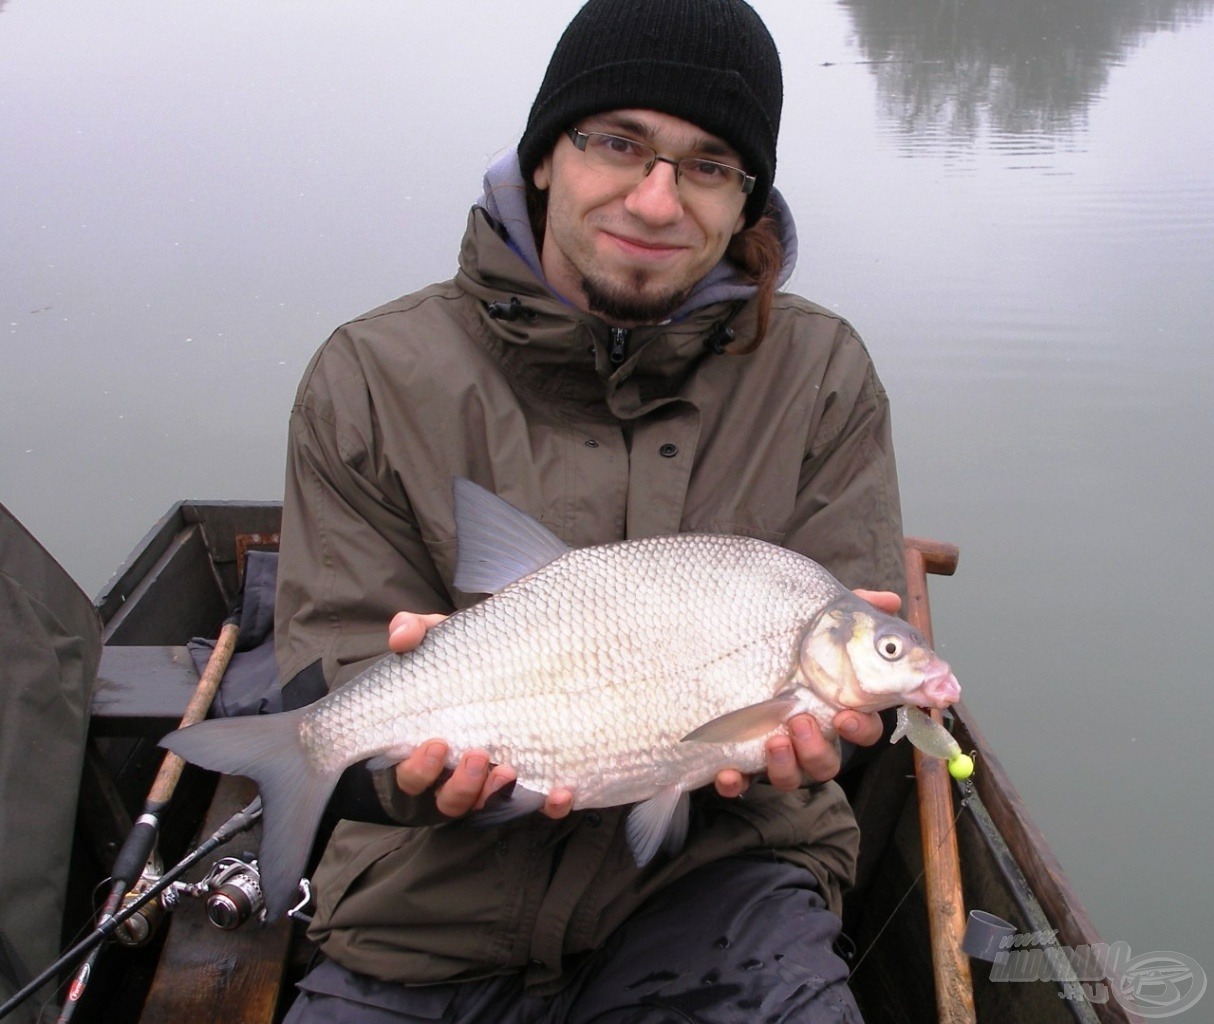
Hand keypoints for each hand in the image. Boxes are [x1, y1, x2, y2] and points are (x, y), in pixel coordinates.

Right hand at [386, 611, 573, 819]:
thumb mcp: (441, 642)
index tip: (436, 743)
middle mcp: (459, 772)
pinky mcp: (535, 782)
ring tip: (508, 769)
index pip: (413, 776)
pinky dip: (550, 805)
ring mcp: (496, 781)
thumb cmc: (467, 660)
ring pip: (487, 806)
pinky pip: (541, 806)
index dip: (420, 769)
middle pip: (449, 800)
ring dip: (494, 794)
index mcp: (430, 748)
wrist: (516, 658)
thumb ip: (416, 632)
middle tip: (477, 754)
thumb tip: (400, 637)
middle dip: (460, 785)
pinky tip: (561, 791)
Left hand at [712, 588, 900, 796]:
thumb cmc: (790, 646)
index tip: (845, 714)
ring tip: (773, 740)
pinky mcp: (741, 762)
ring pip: (791, 778)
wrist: (732, 652)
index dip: (860, 729)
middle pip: (827, 763)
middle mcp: (809, 739)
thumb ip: (855, 611)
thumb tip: (890, 600)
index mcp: (834, 711)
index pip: (863, 732)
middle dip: (816, 748)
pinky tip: (728, 773)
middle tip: (800, 721)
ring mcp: (776, 754)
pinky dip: (736, 783)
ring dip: (784, 766)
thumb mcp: (819, 624)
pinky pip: (742, 783)